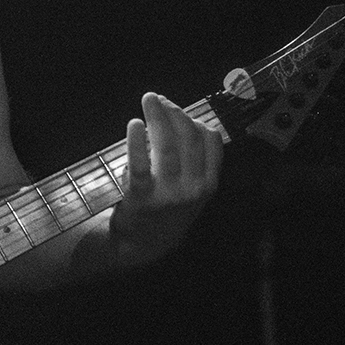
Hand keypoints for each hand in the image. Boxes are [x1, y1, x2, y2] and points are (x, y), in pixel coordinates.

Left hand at [111, 92, 221, 266]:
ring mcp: (168, 194)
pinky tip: (133, 124)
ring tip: (149, 99)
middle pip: (189, 139)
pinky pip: (140, 164)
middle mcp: (193, 188)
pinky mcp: (142, 197)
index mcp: (208, 183)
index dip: (195, 119)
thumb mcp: (191, 190)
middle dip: (175, 112)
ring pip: (167, 146)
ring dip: (158, 118)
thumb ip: (194, 160)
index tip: (178, 109)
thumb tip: (184, 120)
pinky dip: (137, 141)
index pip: (211, 141)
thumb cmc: (167, 210)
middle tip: (159, 98)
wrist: (144, 246)